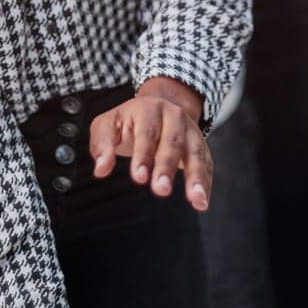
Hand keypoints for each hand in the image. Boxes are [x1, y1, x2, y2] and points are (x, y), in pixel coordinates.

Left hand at [90, 77, 211, 211]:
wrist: (158, 105)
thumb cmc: (128, 121)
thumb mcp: (108, 125)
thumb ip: (102, 145)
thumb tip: (101, 169)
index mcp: (148, 109)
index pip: (146, 133)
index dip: (143, 155)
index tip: (138, 177)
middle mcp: (173, 117)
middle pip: (173, 142)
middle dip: (167, 167)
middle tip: (161, 189)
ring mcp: (190, 130)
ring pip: (195, 152)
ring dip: (196, 177)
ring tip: (195, 198)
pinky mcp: (200, 145)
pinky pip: (206, 164)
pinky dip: (205, 183)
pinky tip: (202, 201)